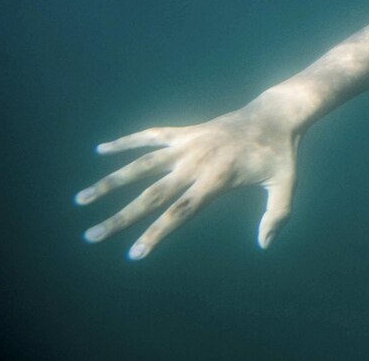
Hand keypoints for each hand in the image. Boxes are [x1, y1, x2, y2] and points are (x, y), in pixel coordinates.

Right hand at [75, 95, 301, 259]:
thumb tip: (263, 245)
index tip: (134, 254)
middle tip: (90, 236)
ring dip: (110, 181)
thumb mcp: (287, 184)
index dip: (156, 234)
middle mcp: (197, 161)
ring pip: (141, 165)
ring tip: (81, 198)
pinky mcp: (186, 130)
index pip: (181, 212)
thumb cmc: (281, 153)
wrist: (275, 114)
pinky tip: (100, 150)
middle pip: (151, 195)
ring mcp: (188, 144)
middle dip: (120, 218)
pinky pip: (151, 135)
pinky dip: (127, 141)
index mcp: (218, 178)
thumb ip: (277, 215)